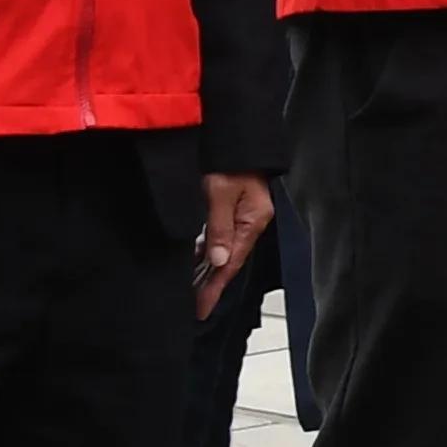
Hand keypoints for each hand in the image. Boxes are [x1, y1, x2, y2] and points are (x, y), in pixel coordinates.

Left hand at [194, 172, 273, 315]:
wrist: (237, 138)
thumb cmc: (231, 161)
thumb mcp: (221, 194)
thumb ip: (219, 228)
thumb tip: (218, 261)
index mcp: (253, 221)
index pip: (231, 263)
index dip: (215, 287)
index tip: (202, 308)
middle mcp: (251, 222)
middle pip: (228, 261)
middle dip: (211, 284)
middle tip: (195, 306)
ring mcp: (244, 216)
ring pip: (223, 251)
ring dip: (208, 270)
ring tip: (193, 290)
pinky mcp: (234, 209)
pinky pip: (221, 237)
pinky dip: (208, 252)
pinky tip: (198, 260)